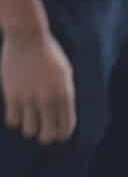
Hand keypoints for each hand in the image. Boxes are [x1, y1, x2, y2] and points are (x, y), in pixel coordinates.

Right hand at [2, 27, 76, 144]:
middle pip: (48, 134)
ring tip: (29, 122)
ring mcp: (29, 98)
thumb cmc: (49, 55)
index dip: (62, 135)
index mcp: (65, 94)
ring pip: (29, 130)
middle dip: (46, 138)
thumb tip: (60, 114)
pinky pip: (13, 120)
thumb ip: (64, 94)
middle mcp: (48, 99)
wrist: (28, 38)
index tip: (58, 136)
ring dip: (29, 129)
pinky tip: (17, 114)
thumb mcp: (65, 74)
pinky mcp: (12, 95)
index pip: (66, 126)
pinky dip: (15, 121)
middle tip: (42, 135)